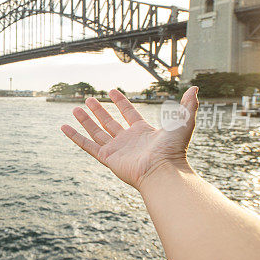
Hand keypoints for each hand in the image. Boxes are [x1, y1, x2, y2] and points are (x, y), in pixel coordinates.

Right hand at [61, 87, 198, 190]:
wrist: (163, 171)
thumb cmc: (174, 149)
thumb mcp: (183, 122)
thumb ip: (187, 105)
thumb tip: (195, 89)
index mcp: (143, 132)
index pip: (128, 113)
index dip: (120, 102)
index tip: (111, 91)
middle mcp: (128, 141)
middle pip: (109, 122)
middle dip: (99, 110)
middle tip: (88, 99)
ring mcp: (116, 150)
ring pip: (97, 132)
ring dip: (86, 120)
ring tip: (76, 108)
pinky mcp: (107, 158)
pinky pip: (87, 145)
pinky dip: (75, 137)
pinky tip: (64, 127)